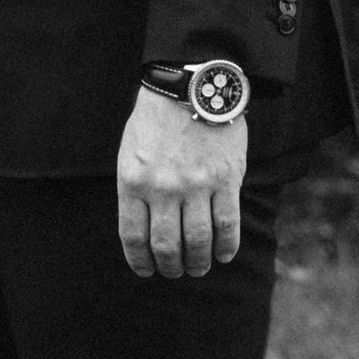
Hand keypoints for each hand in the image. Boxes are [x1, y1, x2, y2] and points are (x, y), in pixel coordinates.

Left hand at [115, 86, 245, 279]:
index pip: (133, 236)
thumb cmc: (156, 120)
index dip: (139, 261)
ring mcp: (196, 186)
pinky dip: (226, 246)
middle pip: (166, 246)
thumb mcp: (131, 152)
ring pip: (197, 241)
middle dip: (170, 267)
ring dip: (198, 262)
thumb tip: (144, 228)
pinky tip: (223, 254)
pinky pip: (227, 225)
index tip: (145, 271)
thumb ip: (136, 189)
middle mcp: (162, 188)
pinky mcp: (225, 181)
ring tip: (198, 268)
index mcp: (132, 181)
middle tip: (175, 272)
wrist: (190, 86)